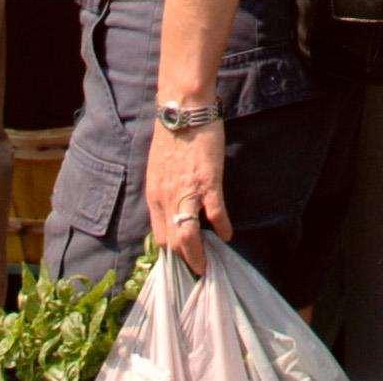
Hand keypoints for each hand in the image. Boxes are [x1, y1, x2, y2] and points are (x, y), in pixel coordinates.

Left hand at [145, 117, 228, 274]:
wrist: (182, 111)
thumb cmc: (171, 136)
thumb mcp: (159, 169)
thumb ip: (164, 190)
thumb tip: (172, 205)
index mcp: (154, 196)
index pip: (159, 235)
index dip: (171, 252)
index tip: (181, 260)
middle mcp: (166, 199)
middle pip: (172, 241)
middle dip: (184, 260)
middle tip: (197, 270)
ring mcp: (187, 192)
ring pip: (188, 236)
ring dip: (198, 255)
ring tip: (207, 267)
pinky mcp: (208, 182)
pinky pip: (214, 213)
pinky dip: (222, 226)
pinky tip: (228, 235)